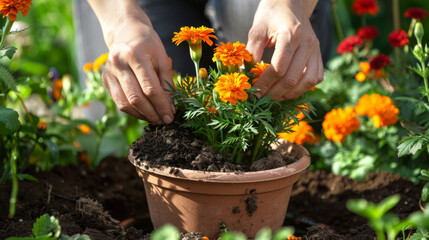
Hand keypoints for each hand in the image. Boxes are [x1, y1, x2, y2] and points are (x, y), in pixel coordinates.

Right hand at [88, 0, 174, 123]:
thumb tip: (170, 108)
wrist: (126, 32)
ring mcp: (109, 73)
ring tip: (156, 119)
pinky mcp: (105, 80)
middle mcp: (118, 64)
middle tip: (164, 121)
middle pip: (136, 98)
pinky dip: (133, 111)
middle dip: (152, 113)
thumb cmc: (148, 45)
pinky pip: (119, 102)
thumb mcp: (163, 58)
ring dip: (142, 115)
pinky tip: (145, 113)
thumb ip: (167, 82)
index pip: (150, 88)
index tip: (170, 117)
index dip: (161, 105)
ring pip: (125, 104)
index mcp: (135, 55)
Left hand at [246, 0, 322, 100]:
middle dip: (275, 93)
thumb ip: (251, 53)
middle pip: (293, 78)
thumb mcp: (256, 30)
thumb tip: (246, 77)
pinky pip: (316, 78)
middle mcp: (307, 43)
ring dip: (290, 94)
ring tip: (274, 97)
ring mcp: (316, 49)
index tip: (253, 93)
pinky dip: (303, 88)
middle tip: (261, 99)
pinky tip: (288, 90)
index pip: (278, 69)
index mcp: (290, 34)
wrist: (290, 3)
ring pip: (307, 82)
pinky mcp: (319, 54)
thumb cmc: (271, 15)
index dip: (264, 84)